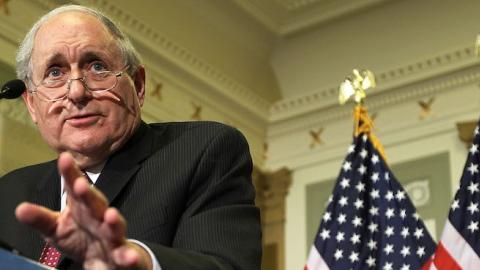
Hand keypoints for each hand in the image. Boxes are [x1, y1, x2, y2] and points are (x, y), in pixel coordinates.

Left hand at [15, 152, 152, 269]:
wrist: (107, 261)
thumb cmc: (82, 240)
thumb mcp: (57, 229)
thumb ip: (41, 219)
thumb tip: (20, 209)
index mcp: (83, 208)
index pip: (76, 189)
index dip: (70, 175)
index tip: (63, 158)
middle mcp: (99, 218)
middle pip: (96, 204)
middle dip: (90, 195)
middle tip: (81, 185)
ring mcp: (113, 237)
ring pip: (115, 228)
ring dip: (114, 222)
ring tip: (110, 215)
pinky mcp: (122, 255)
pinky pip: (126, 256)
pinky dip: (129, 256)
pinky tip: (129, 257)